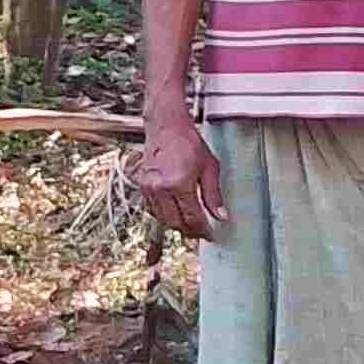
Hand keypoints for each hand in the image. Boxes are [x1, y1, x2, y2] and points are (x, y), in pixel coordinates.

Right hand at [135, 116, 224, 239]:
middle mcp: (160, 189)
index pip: (192, 218)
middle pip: (175, 223)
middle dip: (190, 232)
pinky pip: (154, 210)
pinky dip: (165, 215)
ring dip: (177, 225)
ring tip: (192, 225)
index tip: (212, 235)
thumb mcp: (209, 168)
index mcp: (179, 184)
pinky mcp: (143, 186)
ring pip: (163, 219)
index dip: (203, 231)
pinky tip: (176, 213)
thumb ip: (214, 195)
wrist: (167, 128)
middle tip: (203, 233)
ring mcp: (149, 188)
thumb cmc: (188, 143)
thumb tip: (221, 216)